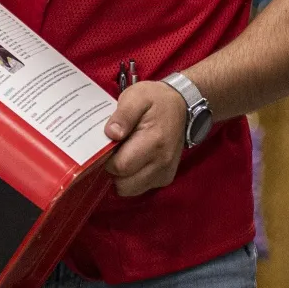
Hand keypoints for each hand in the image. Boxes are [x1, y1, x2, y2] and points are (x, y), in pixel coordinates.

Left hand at [102, 81, 188, 196]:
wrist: (181, 105)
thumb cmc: (155, 100)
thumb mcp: (136, 97)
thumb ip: (123, 114)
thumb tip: (111, 133)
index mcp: (154, 142)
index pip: (120, 166)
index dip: (107, 158)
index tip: (107, 145)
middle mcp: (163, 162)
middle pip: (124, 184)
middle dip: (113, 171)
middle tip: (114, 150)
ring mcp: (166, 172)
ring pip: (130, 190)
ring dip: (122, 176)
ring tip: (125, 154)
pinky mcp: (166, 178)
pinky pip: (140, 188)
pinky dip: (132, 178)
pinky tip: (134, 160)